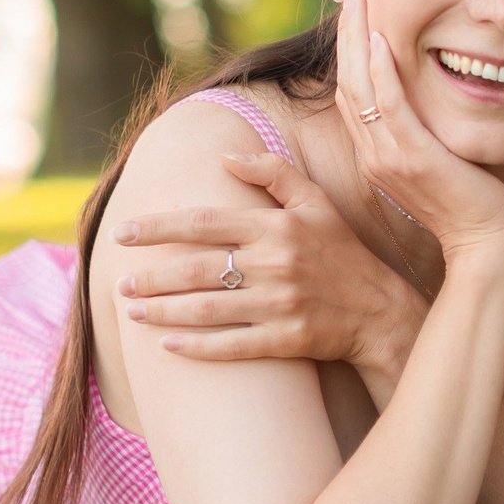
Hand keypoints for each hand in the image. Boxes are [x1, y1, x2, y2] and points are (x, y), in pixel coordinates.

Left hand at [115, 150, 426, 374]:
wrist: (382, 310)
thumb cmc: (343, 252)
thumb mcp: (317, 202)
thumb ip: (274, 173)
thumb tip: (226, 156)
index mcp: (276, 226)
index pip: (205, 221)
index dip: (159, 226)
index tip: (123, 232)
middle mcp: (275, 263)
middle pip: (197, 268)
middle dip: (152, 277)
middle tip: (121, 282)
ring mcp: (280, 304)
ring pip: (207, 308)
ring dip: (164, 311)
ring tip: (132, 311)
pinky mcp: (287, 339)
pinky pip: (232, 345)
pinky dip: (197, 347)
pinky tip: (167, 346)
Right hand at [335, 0, 503, 258]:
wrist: (485, 242)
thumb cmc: (472, 202)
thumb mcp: (439, 161)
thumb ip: (425, 132)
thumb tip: (429, 100)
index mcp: (377, 155)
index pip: (353, 92)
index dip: (350, 49)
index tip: (358, 11)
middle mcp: (374, 155)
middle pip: (346, 81)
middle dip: (346, 33)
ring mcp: (389, 157)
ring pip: (359, 87)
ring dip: (357, 38)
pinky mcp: (413, 158)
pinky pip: (390, 106)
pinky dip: (383, 71)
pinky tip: (381, 39)